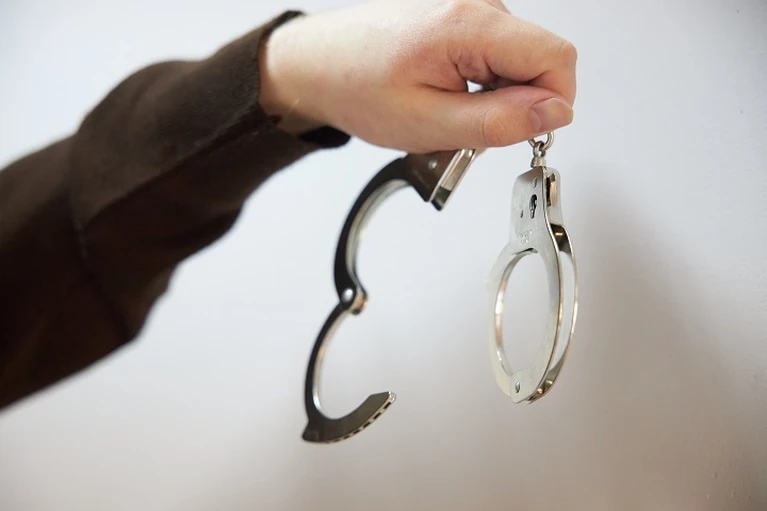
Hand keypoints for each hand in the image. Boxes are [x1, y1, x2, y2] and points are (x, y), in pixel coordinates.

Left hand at [259, 0, 576, 152]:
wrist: (316, 65)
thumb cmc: (354, 86)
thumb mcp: (429, 123)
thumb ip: (498, 121)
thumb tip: (555, 114)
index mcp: (470, 25)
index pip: (557, 59)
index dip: (550, 105)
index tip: (522, 133)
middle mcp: (475, 5)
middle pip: (540, 59)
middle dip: (519, 104)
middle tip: (471, 128)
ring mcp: (468, 8)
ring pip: (518, 61)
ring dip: (496, 97)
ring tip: (449, 111)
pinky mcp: (460, 18)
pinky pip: (495, 55)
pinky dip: (480, 84)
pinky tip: (446, 95)